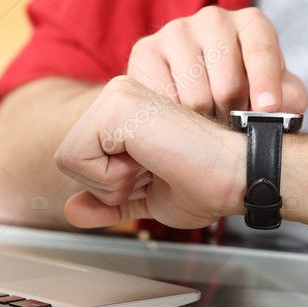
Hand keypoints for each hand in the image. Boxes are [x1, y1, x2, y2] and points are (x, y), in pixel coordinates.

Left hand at [54, 76, 245, 228]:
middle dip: (108, 185)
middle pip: (67, 159)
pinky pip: (76, 157)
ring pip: (69, 158)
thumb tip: (71, 211)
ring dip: (112, 182)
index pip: (78, 160)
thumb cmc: (209, 182)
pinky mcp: (116, 105)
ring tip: (155, 165)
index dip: (111, 185)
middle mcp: (118, 95)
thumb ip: (110, 204)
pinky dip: (111, 178)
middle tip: (155, 171)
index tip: (155, 174)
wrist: (239, 174)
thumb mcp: (149, 199)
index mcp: (125, 113)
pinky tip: (151, 162)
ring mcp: (117, 96)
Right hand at [126, 6, 306, 121]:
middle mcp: (214, 18)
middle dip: (232, 114)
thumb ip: (289, 99)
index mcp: (251, 23)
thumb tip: (280, 106)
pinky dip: (174, 120)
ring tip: (208, 124)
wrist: (191, 96)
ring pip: (195, 96)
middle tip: (230, 127)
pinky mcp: (145, 51)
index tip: (267, 109)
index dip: (265, 81)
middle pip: (227, 81)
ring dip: (204, 122)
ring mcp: (175, 31)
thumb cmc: (243, 94)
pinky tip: (180, 120)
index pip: (260, 49)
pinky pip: (162, 99)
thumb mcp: (274, 97)